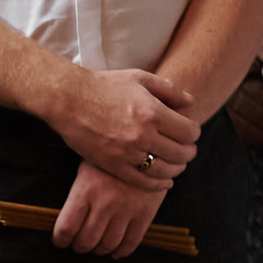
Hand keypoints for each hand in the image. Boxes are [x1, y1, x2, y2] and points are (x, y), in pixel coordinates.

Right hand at [50, 63, 199, 196]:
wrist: (68, 99)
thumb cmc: (105, 85)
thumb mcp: (140, 78)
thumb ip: (169, 89)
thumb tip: (190, 101)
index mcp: (153, 112)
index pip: (189, 132)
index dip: (194, 133)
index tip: (191, 132)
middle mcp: (143, 135)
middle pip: (181, 153)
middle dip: (189, 152)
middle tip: (188, 150)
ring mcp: (127, 153)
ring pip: (165, 170)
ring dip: (177, 169)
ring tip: (177, 165)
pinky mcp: (113, 166)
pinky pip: (143, 181)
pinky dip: (158, 184)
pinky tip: (165, 181)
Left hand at [52, 162, 166, 258]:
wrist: (148, 146)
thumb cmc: (112, 158)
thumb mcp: (87, 169)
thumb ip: (77, 195)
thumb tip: (66, 223)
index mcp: (85, 191)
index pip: (66, 229)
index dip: (60, 240)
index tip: (61, 240)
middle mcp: (104, 203)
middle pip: (85, 241)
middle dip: (79, 247)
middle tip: (79, 244)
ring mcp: (126, 210)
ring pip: (107, 245)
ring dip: (99, 250)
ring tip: (97, 245)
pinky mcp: (145, 213)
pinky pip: (131, 243)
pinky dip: (121, 252)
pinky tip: (116, 250)